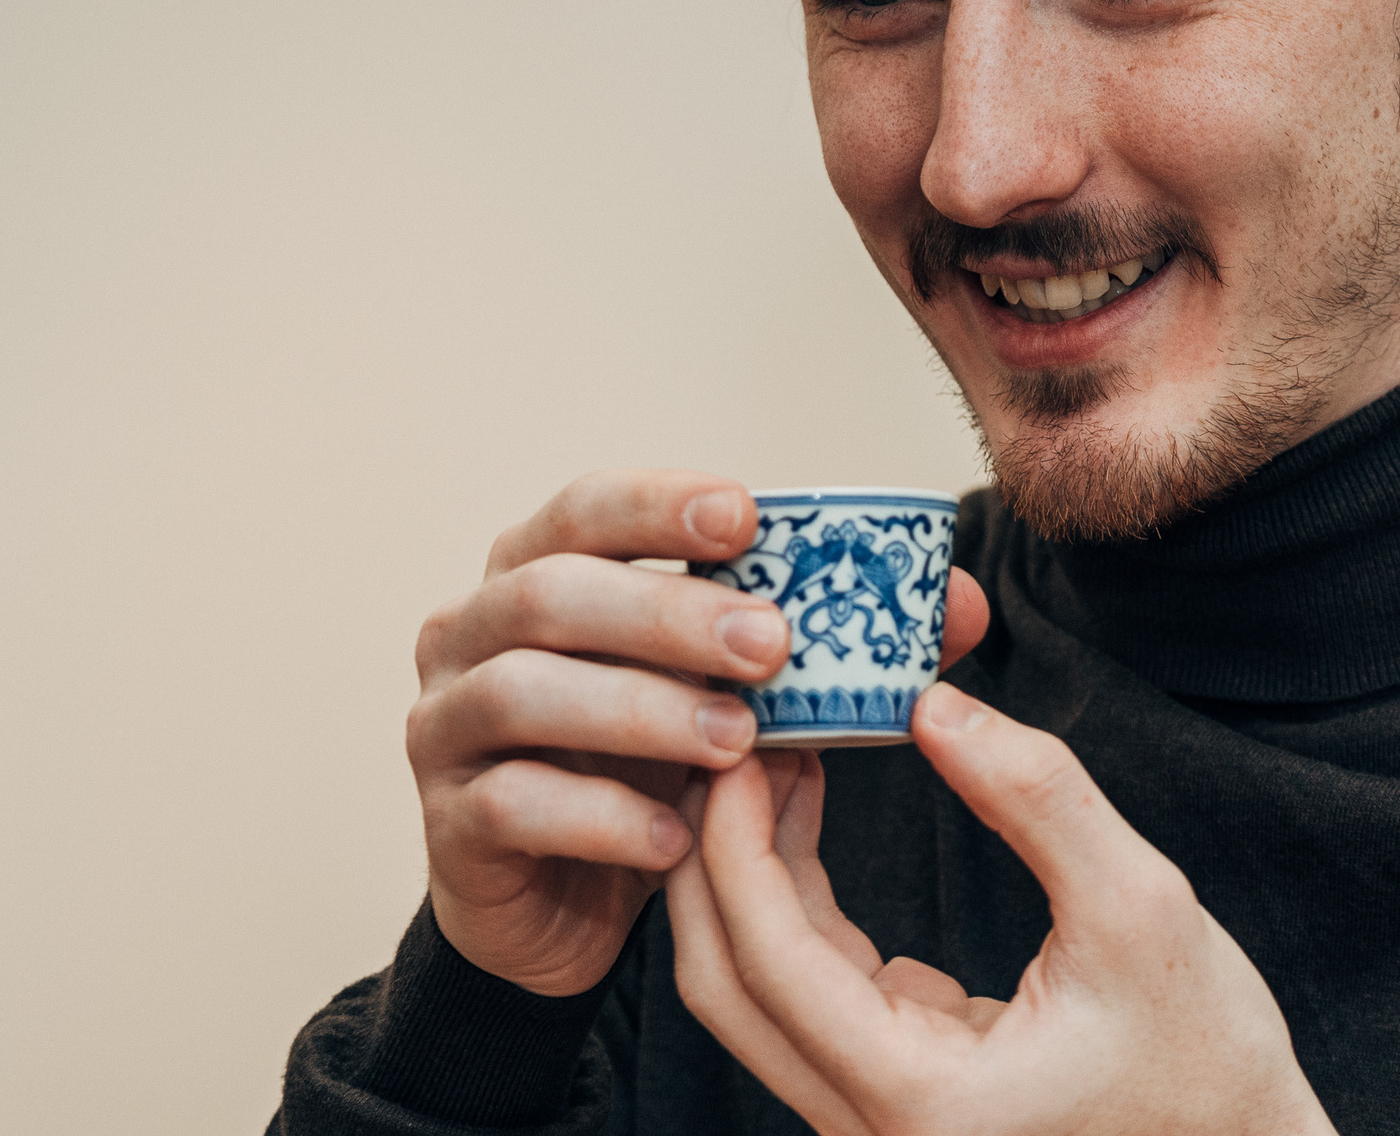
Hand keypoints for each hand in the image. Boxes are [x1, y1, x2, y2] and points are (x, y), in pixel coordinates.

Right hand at [409, 469, 988, 995]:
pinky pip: (513, 805)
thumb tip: (954, 606)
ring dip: (638, 710)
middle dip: (664, 611)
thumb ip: (830, 641)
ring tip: (735, 741)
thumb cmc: (647, 761)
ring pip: (522, 692)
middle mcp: (472, 632)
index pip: (584, 507)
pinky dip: (603, 817)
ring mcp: (445, 726)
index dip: (658, 503)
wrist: (563, 897)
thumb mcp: (732, 691)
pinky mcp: (449, 826)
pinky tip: (679, 837)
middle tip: (770, 644)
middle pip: (548, 592)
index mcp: (539, 570)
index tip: (747, 516)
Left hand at [665, 684, 1335, 1135]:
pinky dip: (795, 900)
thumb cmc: (1210, 1063)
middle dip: (713, 852)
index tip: (742, 740)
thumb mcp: (1140, 911)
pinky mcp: (895, 1090)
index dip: (736, 841)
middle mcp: (870, 1127)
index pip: (768, 960)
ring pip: (757, 990)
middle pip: (726, 985)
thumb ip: (1037, 800)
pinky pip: (808, 992)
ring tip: (779, 751)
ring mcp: (875, 1118)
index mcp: (916, 1101)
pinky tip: (812, 810)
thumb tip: (935, 702)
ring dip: (752, 870)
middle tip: (734, 734)